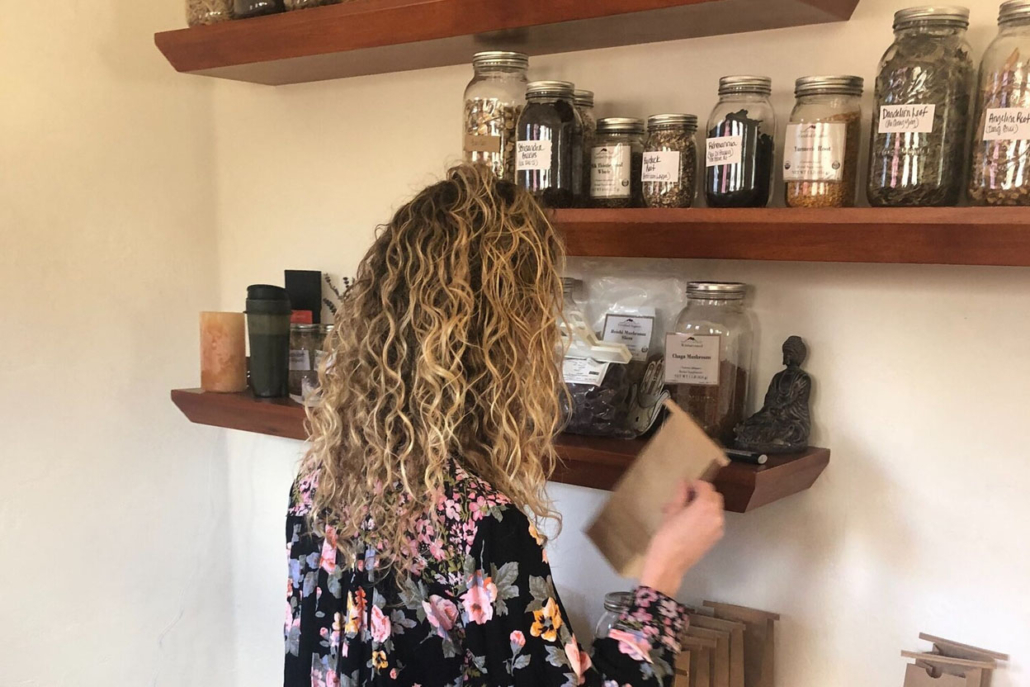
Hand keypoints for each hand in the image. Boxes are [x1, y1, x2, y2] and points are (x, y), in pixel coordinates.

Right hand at [639, 480, 724, 596]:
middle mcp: (716, 515)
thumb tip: (684, 482)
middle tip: (683, 499)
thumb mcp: (672, 511)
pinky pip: (714, 520)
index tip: (684, 487)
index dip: (695, 484)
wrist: (670, 563)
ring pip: (715, 509)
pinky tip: (689, 523)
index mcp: (705, 506)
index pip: (706, 487)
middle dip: (701, 494)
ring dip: (703, 505)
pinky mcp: (716, 538)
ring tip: (684, 512)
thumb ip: (681, 494)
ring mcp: (718, 528)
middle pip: (714, 497)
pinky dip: (705, 517)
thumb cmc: (667, 536)